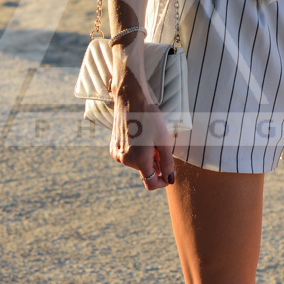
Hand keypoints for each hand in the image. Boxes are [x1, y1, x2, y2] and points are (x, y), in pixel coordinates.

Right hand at [109, 58, 175, 189]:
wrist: (130, 100)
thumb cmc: (149, 117)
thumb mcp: (164, 140)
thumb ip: (167, 163)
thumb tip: (170, 179)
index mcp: (139, 160)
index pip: (151, 183)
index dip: (163, 181)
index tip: (170, 172)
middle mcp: (125, 160)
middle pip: (145, 172)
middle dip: (155, 165)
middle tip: (160, 146)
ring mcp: (117, 154)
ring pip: (137, 164)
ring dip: (146, 157)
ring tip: (149, 140)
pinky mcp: (113, 147)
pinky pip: (128, 156)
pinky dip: (136, 152)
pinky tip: (139, 137)